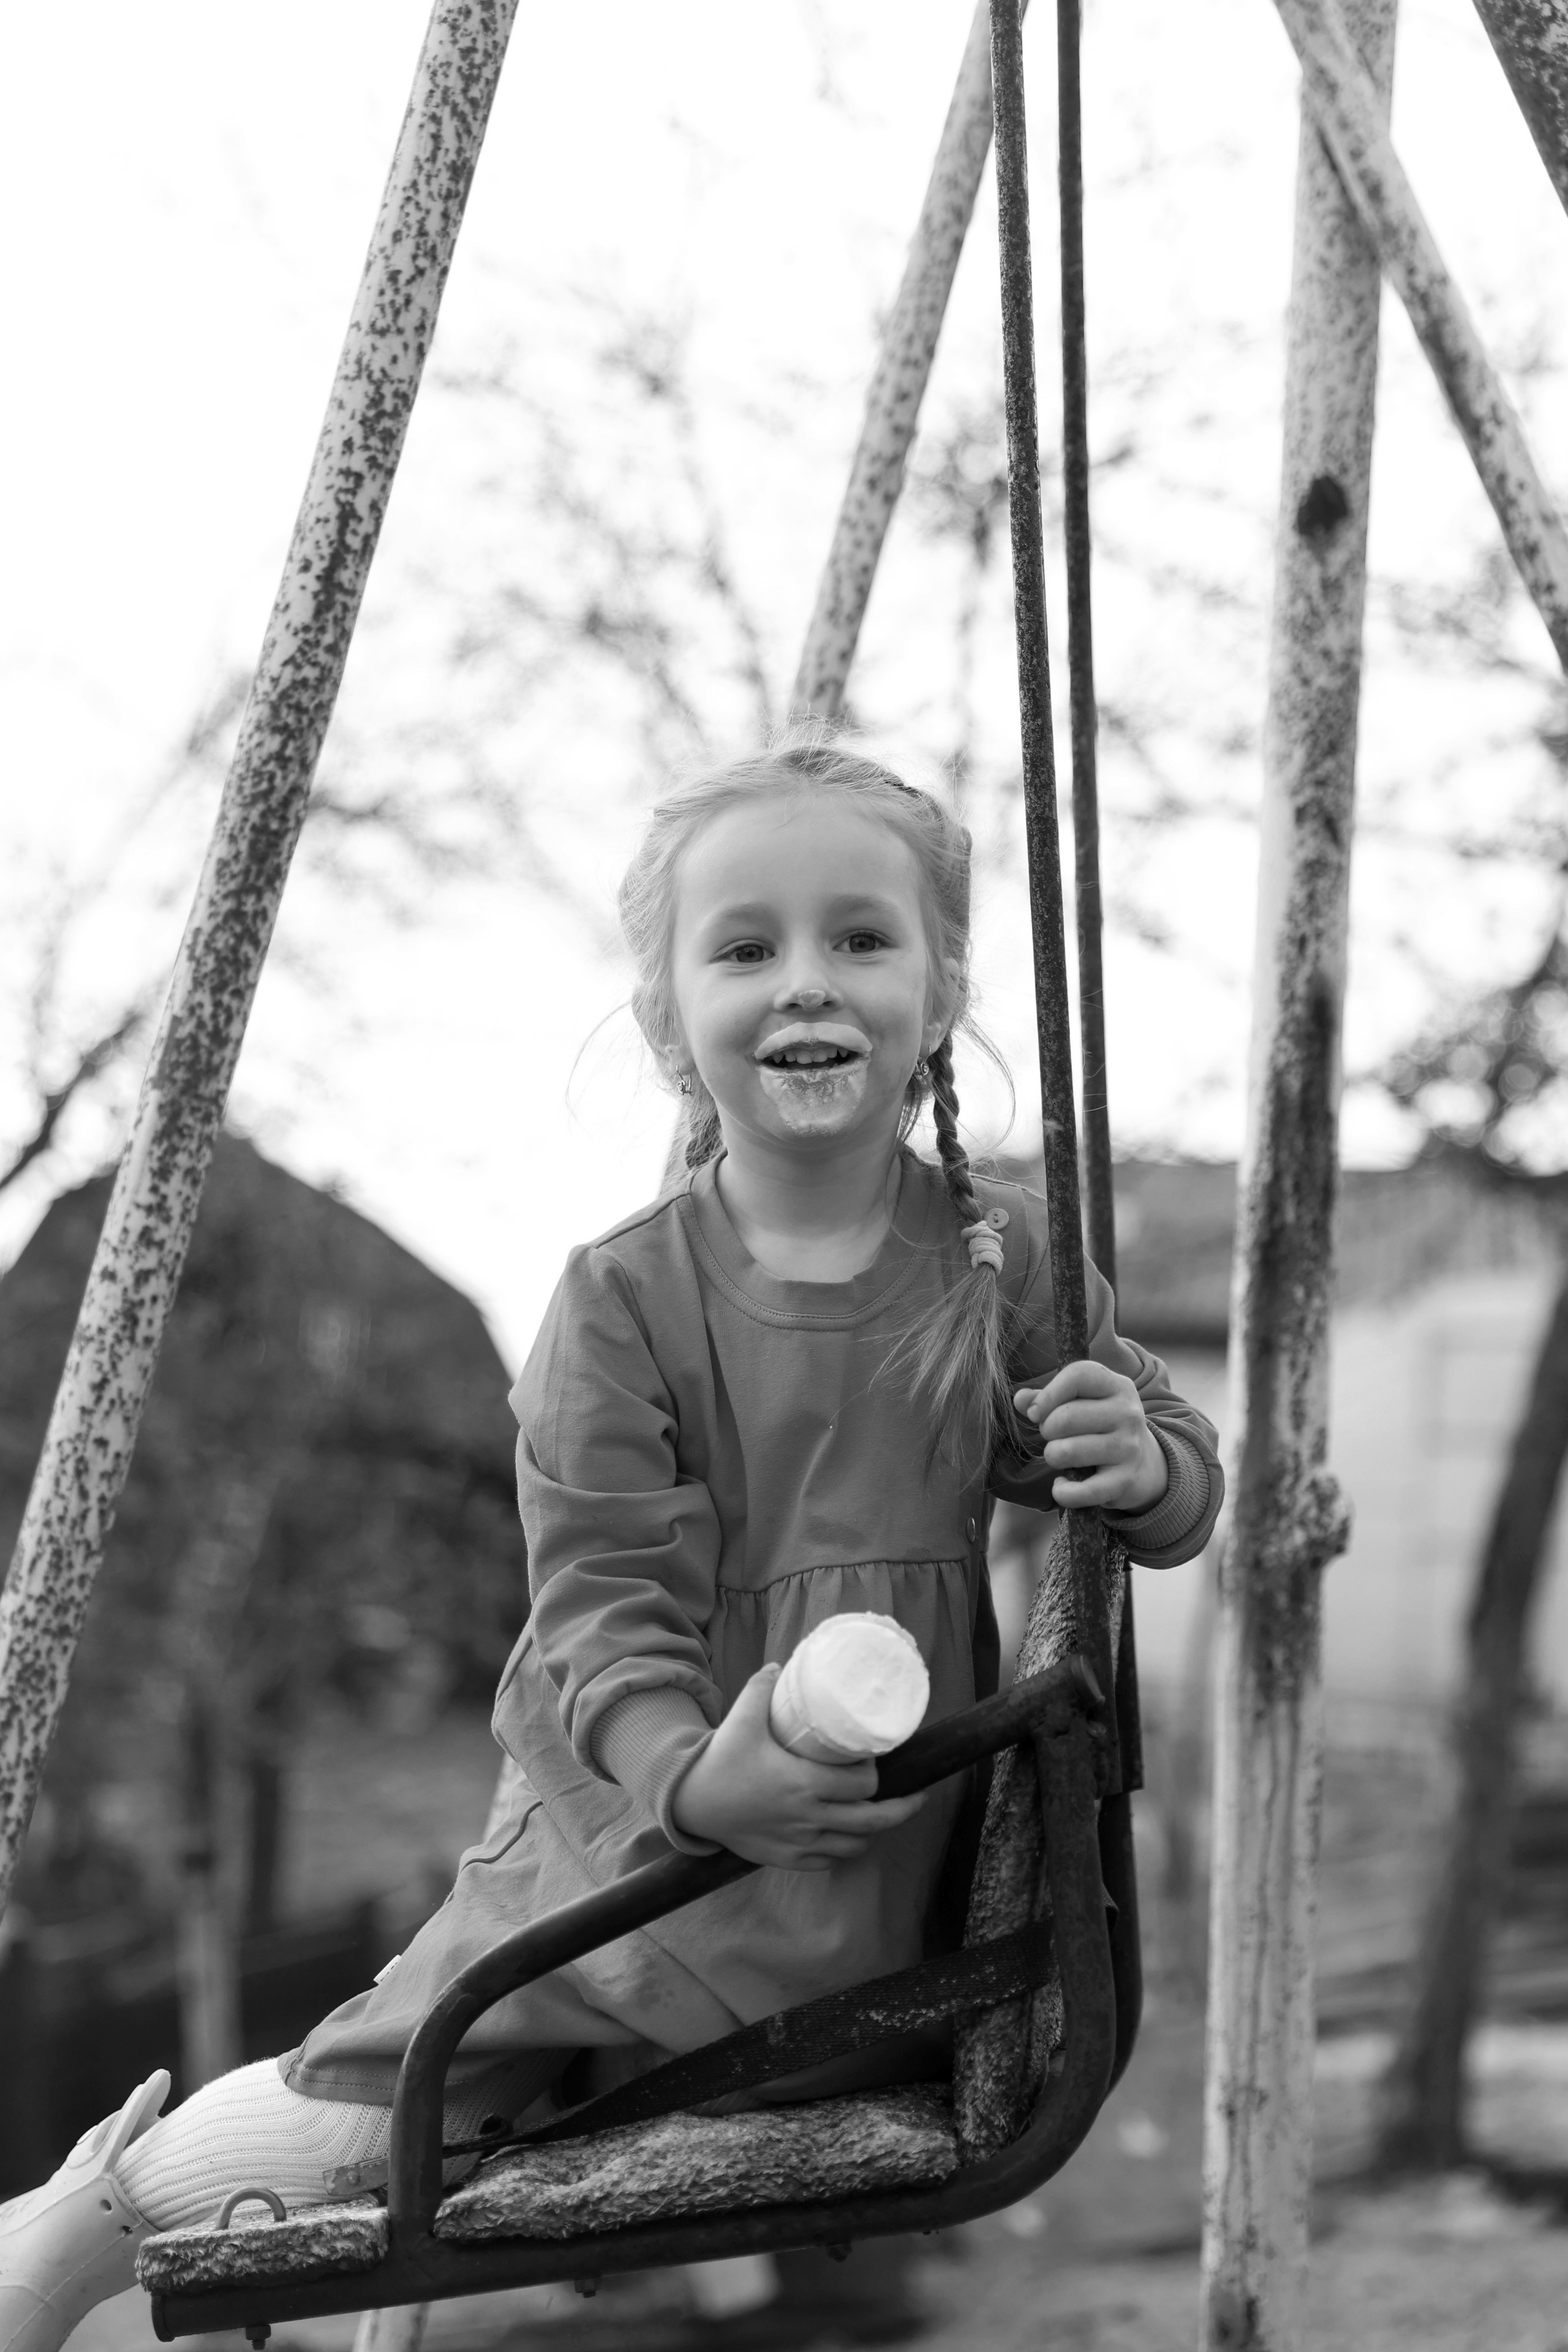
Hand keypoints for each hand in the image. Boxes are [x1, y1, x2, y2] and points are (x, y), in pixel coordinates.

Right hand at [671, 1666, 926, 1870]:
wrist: (692, 1805)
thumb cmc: (721, 1761)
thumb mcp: (741, 1719)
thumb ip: (761, 1688)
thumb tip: (782, 1664)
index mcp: (803, 1783)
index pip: (862, 1785)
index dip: (876, 1774)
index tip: (878, 1761)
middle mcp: (807, 1817)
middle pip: (872, 1820)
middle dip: (902, 1808)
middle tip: (919, 1795)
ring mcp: (799, 1843)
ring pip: (855, 1846)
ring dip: (873, 1831)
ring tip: (885, 1814)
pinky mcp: (787, 1859)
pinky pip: (829, 1862)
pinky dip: (844, 1850)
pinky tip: (849, 1836)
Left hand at [1013, 1360, 1167, 1513]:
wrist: (1142, 1465)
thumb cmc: (1099, 1427)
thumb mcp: (1081, 1403)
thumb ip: (1046, 1398)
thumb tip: (1021, 1400)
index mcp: (1117, 1386)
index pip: (1078, 1376)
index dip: (1048, 1394)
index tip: (1036, 1412)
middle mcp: (1127, 1413)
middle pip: (1066, 1417)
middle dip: (1047, 1430)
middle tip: (1054, 1436)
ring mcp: (1128, 1448)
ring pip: (1067, 1451)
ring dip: (1052, 1457)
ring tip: (1061, 1456)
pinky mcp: (1123, 1481)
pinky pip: (1080, 1491)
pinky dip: (1062, 1492)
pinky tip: (1062, 1486)